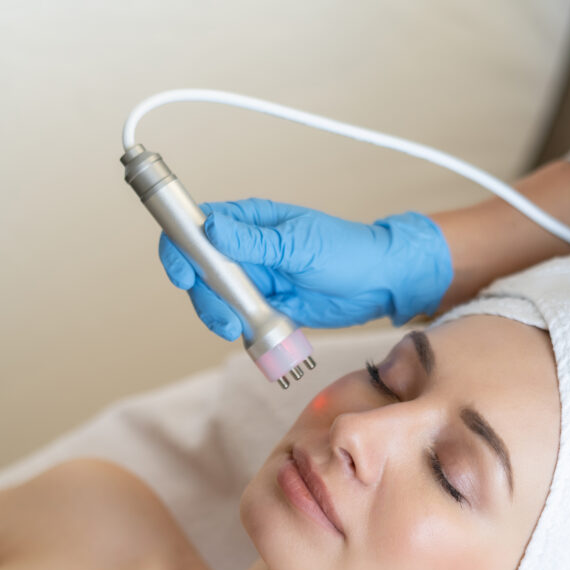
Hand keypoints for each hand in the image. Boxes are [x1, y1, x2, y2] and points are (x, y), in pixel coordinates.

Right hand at [158, 198, 452, 339]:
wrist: (380, 284)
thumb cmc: (348, 252)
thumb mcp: (300, 246)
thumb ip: (255, 242)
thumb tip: (212, 229)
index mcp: (250, 222)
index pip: (197, 227)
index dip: (180, 249)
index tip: (182, 276)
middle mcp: (246, 249)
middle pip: (200, 271)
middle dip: (204, 297)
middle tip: (224, 319)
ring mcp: (256, 279)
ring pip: (217, 299)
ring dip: (220, 317)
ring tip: (240, 330)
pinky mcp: (267, 306)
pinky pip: (240, 319)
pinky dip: (241, 330)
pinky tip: (254, 337)